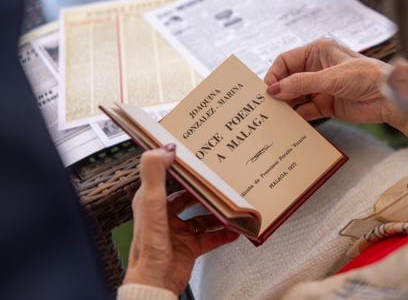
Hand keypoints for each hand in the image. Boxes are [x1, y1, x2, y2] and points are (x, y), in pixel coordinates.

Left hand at [123, 145, 238, 294]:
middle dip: (204, 189)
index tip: (195, 155)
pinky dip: (223, 234)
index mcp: (150, 202)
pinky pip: (210, 238)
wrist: (155, 284)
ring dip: (217, 212)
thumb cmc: (149, 247)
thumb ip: (155, 174)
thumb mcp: (151, 204)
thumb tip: (165, 148)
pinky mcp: (189, 248)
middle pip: (188, 196)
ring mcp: (178, 232)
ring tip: (232, 205)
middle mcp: (164, 216)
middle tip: (220, 180)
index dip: (179, 165)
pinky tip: (234, 230)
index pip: (165, 176)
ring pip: (202, 217)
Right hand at [265, 39, 404, 125]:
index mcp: (318, 51)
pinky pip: (306, 110)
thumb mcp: (332, 78)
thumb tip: (275, 89)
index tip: (267, 90)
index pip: (286, 60)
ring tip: (274, 115)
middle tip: (265, 105)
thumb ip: (302, 83)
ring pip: (295, 96)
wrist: (391, 98)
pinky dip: (298, 116)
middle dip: (278, 90)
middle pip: (288, 79)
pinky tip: (290, 123)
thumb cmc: (368, 77)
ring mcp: (321, 87)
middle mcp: (317, 68)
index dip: (275, 74)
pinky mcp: (327, 105)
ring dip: (286, 105)